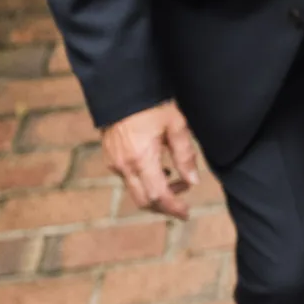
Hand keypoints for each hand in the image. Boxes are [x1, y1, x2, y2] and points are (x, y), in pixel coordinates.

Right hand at [102, 101, 202, 219]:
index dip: (174, 207)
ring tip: (175, 179)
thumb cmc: (152, 105)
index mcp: (142, 160)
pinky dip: (145, 181)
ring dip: (155, 192)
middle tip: (182, 202)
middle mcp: (125, 166)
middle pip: (144, 200)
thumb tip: (193, 180)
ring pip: (135, 191)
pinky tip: (159, 168)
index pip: (158, 195)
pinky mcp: (110, 158)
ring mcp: (114, 163)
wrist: (122, 90)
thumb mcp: (176, 126)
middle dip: (164, 205)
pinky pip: (128, 179)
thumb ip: (185, 155)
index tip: (186, 213)